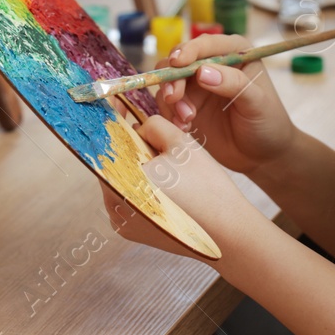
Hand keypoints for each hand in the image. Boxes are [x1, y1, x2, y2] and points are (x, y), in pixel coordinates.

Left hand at [101, 115, 263, 258]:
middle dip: (126, 143)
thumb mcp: (180, 142)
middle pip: (112, 162)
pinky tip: (162, 180)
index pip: (105, 141)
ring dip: (133, 165)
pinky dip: (139, 185)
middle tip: (144, 129)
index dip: (111, 118)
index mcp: (120, 180)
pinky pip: (128, 199)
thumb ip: (152, 125)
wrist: (228, 233)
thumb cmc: (206, 187)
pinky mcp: (133, 232)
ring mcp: (122, 222)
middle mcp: (113, 205)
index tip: (114, 102)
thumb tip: (138, 127)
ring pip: (120, 180)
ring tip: (160, 158)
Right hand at [154, 34, 294, 175]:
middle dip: (173, 77)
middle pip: (180, 60)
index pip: (207, 44)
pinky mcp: (187, 105)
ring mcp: (197, 86)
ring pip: (169, 81)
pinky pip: (167, 104)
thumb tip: (202, 72)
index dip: (189, 50)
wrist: (263, 155)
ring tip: (187, 120)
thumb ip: (233, 83)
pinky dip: (170, 114)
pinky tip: (185, 127)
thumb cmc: (269, 122)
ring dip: (172, 100)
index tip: (178, 62)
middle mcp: (212, 65)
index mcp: (234, 53)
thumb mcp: (257, 102)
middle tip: (173, 97)